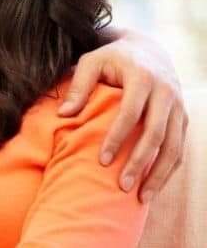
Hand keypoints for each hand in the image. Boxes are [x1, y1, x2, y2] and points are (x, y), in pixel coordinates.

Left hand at [57, 28, 186, 202]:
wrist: (147, 50)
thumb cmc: (112, 58)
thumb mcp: (91, 61)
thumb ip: (78, 85)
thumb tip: (63, 114)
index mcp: (142, 77)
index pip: (130, 113)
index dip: (117, 138)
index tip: (102, 160)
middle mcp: (166, 92)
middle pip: (156, 134)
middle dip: (139, 162)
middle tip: (121, 186)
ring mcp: (178, 106)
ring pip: (174, 146)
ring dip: (159, 173)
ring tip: (141, 197)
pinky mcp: (183, 118)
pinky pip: (179, 148)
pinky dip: (168, 169)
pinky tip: (153, 186)